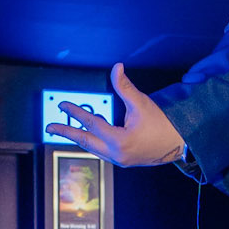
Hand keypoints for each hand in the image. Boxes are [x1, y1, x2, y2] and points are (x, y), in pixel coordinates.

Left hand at [51, 62, 187, 167]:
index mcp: (119, 140)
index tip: (61, 105)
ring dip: (78, 138)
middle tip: (49, 127)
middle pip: (84, 141)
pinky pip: (101, 151)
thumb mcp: (142, 104)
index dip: (75, 112)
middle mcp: (116, 154)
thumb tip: (116, 67)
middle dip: (66, 132)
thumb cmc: (162, 123)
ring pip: (92, 148)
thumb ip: (125, 87)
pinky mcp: (122, 161)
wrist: (180, 145)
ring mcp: (118, 160)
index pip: (90, 123)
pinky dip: (91, 142)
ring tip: (64, 129)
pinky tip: (86, 134)